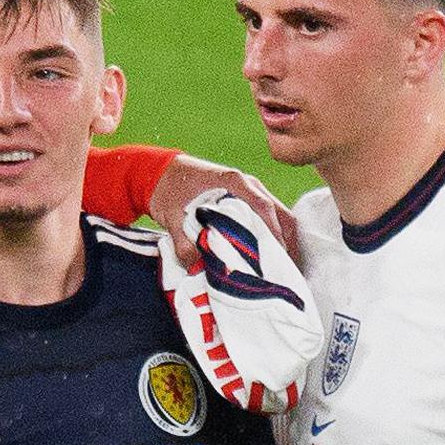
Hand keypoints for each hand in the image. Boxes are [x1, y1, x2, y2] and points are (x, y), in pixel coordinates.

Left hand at [149, 154, 296, 266]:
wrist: (160, 173)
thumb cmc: (168, 188)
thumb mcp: (170, 216)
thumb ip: (182, 242)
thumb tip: (197, 266)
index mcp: (233, 180)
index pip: (263, 206)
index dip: (274, 232)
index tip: (277, 256)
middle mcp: (247, 184)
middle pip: (279, 213)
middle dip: (284, 242)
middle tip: (280, 271)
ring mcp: (249, 192)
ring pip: (277, 217)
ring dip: (280, 241)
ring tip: (275, 268)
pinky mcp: (246, 201)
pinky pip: (267, 219)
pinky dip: (271, 237)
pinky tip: (265, 257)